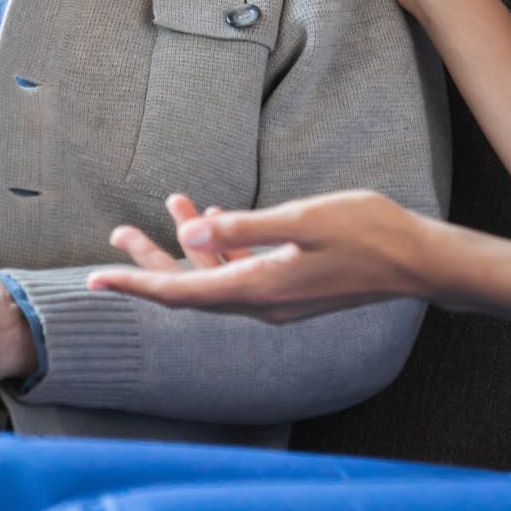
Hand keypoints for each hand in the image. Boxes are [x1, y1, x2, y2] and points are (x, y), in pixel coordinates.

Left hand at [88, 190, 434, 322]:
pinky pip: (241, 273)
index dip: (134, 285)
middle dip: (150, 263)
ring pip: (215, 279)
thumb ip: (245, 228)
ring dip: (188, 247)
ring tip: (168, 206)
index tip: (94, 280)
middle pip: (189, 291)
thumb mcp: (302, 219)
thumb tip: (191, 235)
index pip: (180, 295)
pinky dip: (222, 248)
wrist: (417, 260)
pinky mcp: (292, 288)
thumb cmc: (366, 232)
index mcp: (258, 291)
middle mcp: (262, 303)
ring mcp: (278, 299)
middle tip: (116, 234)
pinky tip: (216, 218)